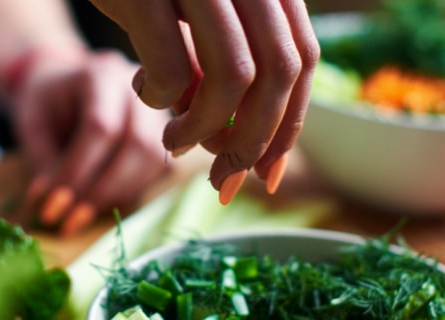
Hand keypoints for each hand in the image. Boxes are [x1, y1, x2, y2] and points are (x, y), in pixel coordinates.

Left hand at [6, 47, 171, 235]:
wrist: (64, 84)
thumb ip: (44, 161)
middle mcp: (138, 89)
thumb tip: (53, 205)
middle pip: (135, 143)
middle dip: (101, 190)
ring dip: (116, 195)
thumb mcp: (32, 125)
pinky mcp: (163, 133)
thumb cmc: (45, 103)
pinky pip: (156, 169)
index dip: (77, 171)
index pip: (99, 126)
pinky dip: (128, 191)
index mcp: (100, 74)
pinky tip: (100, 202)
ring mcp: (156, 110)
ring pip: (151, 159)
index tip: (52, 205)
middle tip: (68, 220)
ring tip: (80, 216)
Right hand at [89, 0, 319, 202]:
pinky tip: (142, 92)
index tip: (266, 173)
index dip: (289, 124)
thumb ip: (229, 66)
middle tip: (222, 176)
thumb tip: (245, 148)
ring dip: (206, 128)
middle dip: (254, 140)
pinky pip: (172, 68)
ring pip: (235, 76)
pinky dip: (160, 99)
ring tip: (175, 142)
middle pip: (278, 73)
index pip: (301, 59)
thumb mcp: (201, 17)